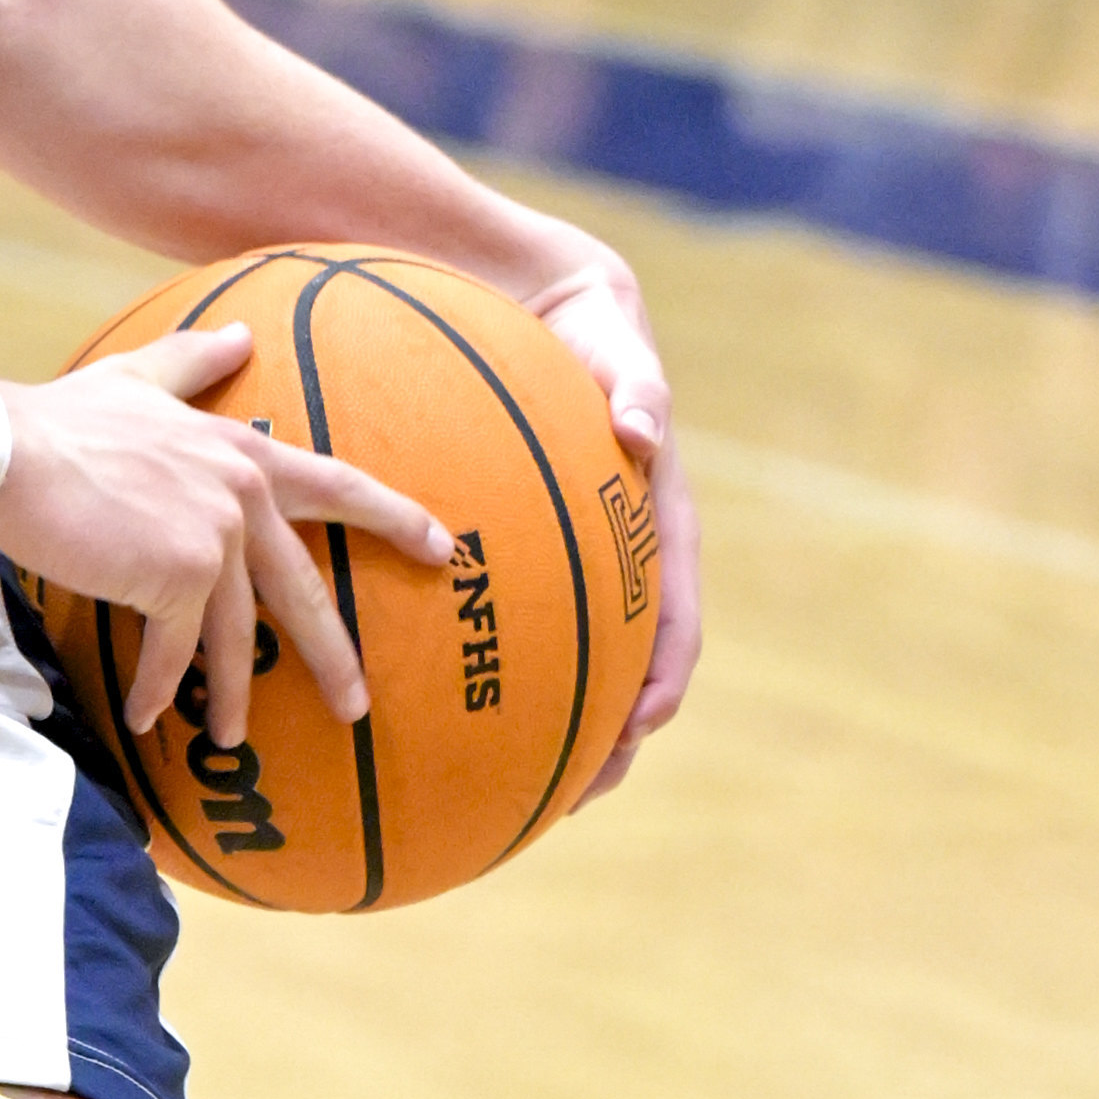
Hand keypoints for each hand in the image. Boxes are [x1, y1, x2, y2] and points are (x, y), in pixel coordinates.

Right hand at [0, 323, 452, 747]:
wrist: (8, 451)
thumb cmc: (62, 418)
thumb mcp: (135, 378)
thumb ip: (192, 360)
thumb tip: (238, 330)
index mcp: (240, 451)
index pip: (336, 485)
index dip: (393, 517)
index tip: (443, 548)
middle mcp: (240, 495)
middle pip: (303, 587)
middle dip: (334, 653)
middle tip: (356, 705)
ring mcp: (214, 538)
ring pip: (237, 634)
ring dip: (231, 693)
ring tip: (233, 738)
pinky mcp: (175, 577)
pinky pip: (172, 649)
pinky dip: (159, 687)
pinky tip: (146, 717)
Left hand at [518, 246, 696, 799]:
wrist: (548, 302)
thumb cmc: (587, 322)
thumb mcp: (616, 339)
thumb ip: (635, 380)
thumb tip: (643, 428)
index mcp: (656, 521)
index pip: (677, 615)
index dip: (665, 674)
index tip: (644, 725)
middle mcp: (621, 552)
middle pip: (627, 663)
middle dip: (611, 734)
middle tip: (575, 796)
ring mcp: (574, 555)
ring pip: (566, 655)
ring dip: (550, 722)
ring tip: (506, 785)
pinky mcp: (524, 546)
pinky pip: (501, 610)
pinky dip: (478, 656)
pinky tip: (421, 692)